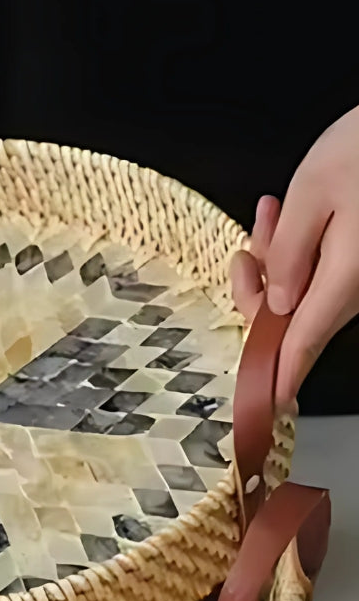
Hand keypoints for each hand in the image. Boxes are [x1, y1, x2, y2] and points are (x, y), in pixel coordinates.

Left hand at [232, 104, 358, 405]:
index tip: (264, 406)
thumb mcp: (314, 194)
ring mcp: (358, 275)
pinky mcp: (358, 260)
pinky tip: (287, 215)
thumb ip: (290, 253)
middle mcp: (356, 286)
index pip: (302, 343)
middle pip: (289, 316)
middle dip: (258, 286)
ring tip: (275, 212)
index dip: (278, 376)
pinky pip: (317, 268)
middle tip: (252, 243)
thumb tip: (275, 304)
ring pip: (298, 287)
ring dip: (276, 257)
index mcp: (344, 278)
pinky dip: (295, 247)